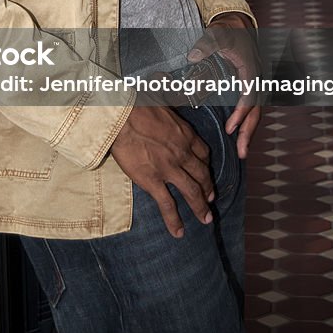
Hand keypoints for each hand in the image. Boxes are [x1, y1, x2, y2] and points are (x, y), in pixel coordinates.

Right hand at [111, 105, 212, 238]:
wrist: (121, 116)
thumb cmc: (137, 105)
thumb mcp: (162, 102)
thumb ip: (169, 109)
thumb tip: (165, 100)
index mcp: (185, 134)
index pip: (203, 153)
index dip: (206, 165)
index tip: (206, 170)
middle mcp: (182, 153)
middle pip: (202, 174)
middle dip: (208, 188)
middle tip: (211, 198)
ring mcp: (169, 169)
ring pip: (192, 192)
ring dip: (200, 207)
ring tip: (205, 219)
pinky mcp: (152, 181)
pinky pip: (167, 205)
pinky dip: (174, 220)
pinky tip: (179, 232)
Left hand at [187, 12, 261, 157]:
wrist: (237, 24)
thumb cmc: (228, 30)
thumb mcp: (217, 34)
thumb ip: (206, 44)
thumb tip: (192, 57)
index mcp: (251, 71)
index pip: (249, 98)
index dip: (240, 114)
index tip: (230, 129)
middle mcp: (256, 80)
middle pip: (256, 111)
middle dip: (248, 133)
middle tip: (240, 154)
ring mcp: (254, 84)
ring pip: (255, 112)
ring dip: (248, 132)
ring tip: (240, 152)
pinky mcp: (248, 86)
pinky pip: (249, 108)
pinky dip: (244, 122)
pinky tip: (237, 135)